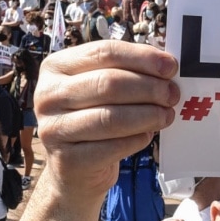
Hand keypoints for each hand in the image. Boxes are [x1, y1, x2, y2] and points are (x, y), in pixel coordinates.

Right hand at [32, 40, 176, 198]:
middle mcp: (47, 96)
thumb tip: (167, 64)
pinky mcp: (66, 161)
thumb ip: (128, 70)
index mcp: (56, 67)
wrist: (76, 168)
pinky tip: (148, 135)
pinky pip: (113, 146)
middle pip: (108, 83)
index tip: (171, 66)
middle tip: (172, 95)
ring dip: (149, 115)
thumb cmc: (96, 116)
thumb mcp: (102, 87)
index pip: (104, 52)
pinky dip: (138, 139)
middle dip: (149, 88)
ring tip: (166, 115)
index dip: (142, 57)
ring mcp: (52, 130)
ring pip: (111, 117)